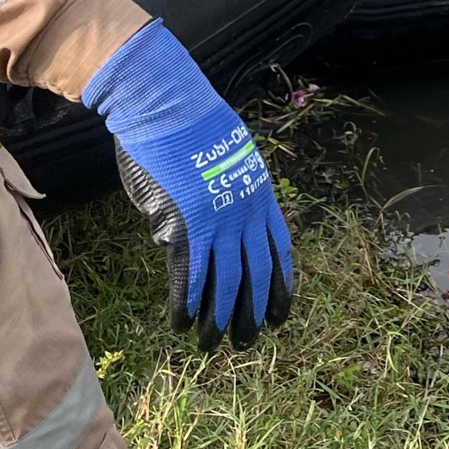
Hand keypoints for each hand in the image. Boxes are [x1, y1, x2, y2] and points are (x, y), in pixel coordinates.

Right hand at [83, 20, 294, 347]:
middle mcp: (246, 214)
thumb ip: (231, 191)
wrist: (166, 105)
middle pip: (257, 276)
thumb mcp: (229, 156)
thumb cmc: (191, 124)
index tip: (281, 314)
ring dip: (219, 320)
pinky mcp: (185, 227)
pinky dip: (187, 304)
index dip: (280, 286)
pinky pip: (190, 277)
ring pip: (226, 285)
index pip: (279, 252)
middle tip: (248, 342)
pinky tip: (182, 323)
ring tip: (211, 343)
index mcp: (260, 195)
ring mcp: (217, 222)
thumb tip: (220, 218)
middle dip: (254, 314)